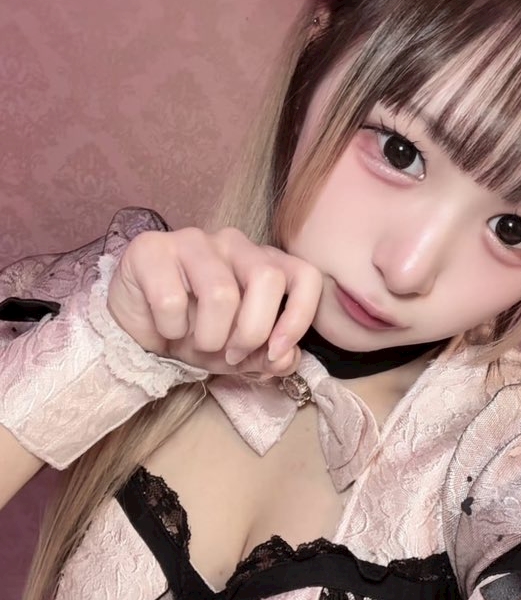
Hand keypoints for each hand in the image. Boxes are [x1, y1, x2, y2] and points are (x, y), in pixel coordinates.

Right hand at [106, 227, 322, 375]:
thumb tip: (287, 359)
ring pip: (221, 293)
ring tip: (195, 342)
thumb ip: (269, 357)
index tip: (277, 351)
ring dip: (208, 337)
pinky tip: (164, 327)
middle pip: (267, 279)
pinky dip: (169, 330)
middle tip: (230, 353)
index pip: (305, 276)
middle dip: (251, 332)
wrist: (137, 332)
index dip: (298, 317)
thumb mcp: (238, 356)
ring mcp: (193, 240)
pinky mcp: (152, 248)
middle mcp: (234, 243)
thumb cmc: (194, 335)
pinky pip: (171, 299)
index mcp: (263, 263)